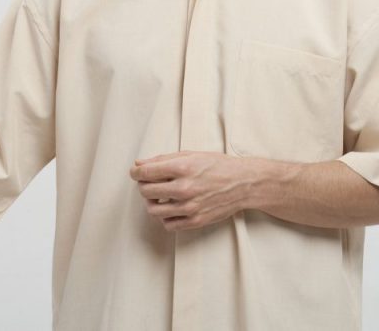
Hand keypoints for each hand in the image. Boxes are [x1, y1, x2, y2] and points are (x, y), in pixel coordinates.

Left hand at [129, 150, 255, 231]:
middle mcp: (184, 188)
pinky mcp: (195, 221)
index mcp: (183, 167)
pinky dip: (165, 216)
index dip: (136, 172)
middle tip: (149, 183)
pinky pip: (168, 224)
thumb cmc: (217, 165)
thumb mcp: (192, 154)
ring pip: (154, 210)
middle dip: (144, 186)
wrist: (242, 183)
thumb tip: (140, 164)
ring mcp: (189, 206)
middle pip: (146, 191)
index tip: (136, 172)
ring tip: (160, 196)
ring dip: (152, 202)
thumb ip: (164, 159)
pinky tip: (171, 207)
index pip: (145, 172)